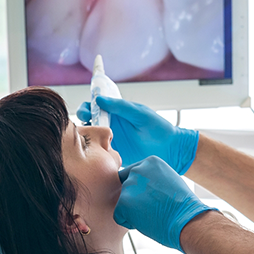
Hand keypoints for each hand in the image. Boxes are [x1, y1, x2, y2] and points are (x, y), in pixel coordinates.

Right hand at [77, 97, 198, 174]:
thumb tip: (99, 99)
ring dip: (86, 135)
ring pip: (91, 136)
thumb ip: (120, 106)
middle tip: (86, 121)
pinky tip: (94, 150)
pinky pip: (98, 152)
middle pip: (89, 120)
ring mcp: (111, 140)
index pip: (95, 106)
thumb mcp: (139, 114)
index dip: (87, 106)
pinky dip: (92, 150)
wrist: (170, 149)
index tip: (86, 110)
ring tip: (87, 136)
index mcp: (116, 112)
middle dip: (83, 119)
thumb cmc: (158, 128)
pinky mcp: (113, 154)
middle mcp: (111, 125)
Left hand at [114, 156, 215, 252]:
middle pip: (126, 187)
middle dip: (136, 199)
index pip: (133, 174)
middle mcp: (138, 170)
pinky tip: (146, 221)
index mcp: (150, 161)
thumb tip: (141, 185)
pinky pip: (119, 216)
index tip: (155, 198)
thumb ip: (152, 178)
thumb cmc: (182, 204)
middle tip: (154, 208)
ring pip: (123, 202)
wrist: (186, 219)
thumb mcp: (168, 180)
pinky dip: (129, 223)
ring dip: (133, 211)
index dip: (142, 190)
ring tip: (152, 214)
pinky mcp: (123, 203)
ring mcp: (130, 186)